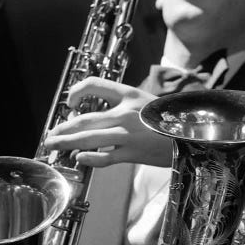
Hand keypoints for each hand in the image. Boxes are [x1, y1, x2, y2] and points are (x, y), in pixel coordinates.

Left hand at [43, 77, 172, 167]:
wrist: (193, 134)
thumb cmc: (170, 119)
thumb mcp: (146, 102)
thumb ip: (123, 106)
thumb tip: (98, 118)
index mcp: (129, 95)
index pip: (94, 85)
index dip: (76, 92)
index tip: (71, 104)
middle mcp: (125, 113)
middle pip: (84, 119)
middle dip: (63, 127)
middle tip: (50, 135)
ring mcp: (128, 134)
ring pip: (89, 138)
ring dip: (67, 143)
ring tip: (54, 145)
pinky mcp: (133, 153)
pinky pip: (106, 157)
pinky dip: (90, 159)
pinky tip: (79, 159)